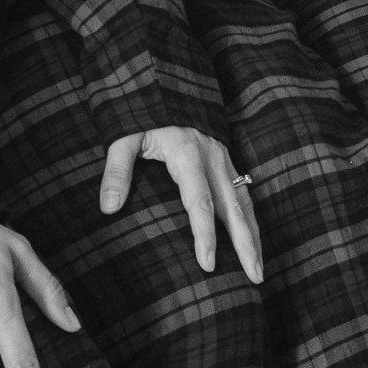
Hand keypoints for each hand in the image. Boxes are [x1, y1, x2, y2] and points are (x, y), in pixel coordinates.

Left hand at [99, 126, 265, 284]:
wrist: (163, 90)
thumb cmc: (141, 118)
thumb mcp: (123, 139)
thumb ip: (116, 171)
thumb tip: (109, 208)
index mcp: (188, 153)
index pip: (200, 201)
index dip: (206, 235)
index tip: (209, 264)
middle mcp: (213, 158)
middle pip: (234, 208)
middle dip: (246, 245)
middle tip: (254, 278)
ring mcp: (224, 159)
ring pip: (245, 204)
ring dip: (254, 237)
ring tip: (259, 271)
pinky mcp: (227, 162)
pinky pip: (244, 196)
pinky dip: (251, 223)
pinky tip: (253, 245)